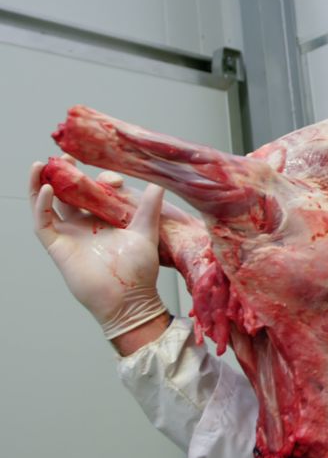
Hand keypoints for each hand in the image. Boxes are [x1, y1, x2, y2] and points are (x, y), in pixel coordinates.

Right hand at [30, 160, 166, 338]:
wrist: (129, 299)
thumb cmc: (139, 271)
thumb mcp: (146, 233)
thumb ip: (149, 209)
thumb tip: (156, 185)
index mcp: (105, 220)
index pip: (95, 192)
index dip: (99, 180)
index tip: (111, 177)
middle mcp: (84, 225)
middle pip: (67, 194)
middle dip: (63, 175)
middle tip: (63, 157)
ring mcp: (69, 234)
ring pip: (47, 204)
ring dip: (41, 184)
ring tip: (40, 164)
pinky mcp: (58, 246)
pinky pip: (43, 222)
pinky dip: (41, 205)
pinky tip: (46, 188)